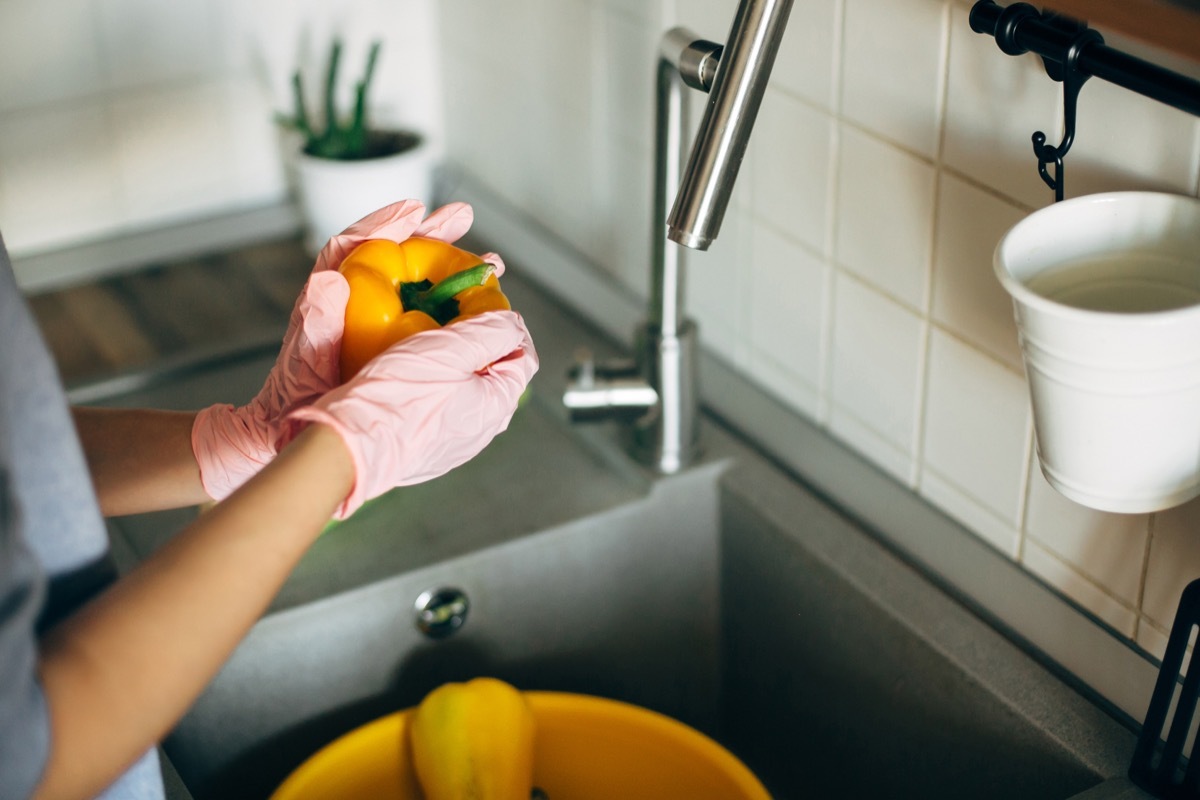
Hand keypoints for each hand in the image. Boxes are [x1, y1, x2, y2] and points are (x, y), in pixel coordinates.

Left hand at [191, 199, 501, 500]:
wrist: (296, 429)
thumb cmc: (298, 399)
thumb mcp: (305, 364)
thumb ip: (315, 324)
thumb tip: (327, 280)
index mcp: (328, 298)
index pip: (353, 247)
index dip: (383, 226)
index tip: (413, 210)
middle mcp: (353, 301)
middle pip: (394, 255)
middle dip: (431, 235)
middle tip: (463, 216)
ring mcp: (374, 321)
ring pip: (416, 283)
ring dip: (451, 267)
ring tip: (489, 260)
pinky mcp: (390, 341)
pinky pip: (425, 315)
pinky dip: (452, 306)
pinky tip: (481, 308)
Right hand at [284, 310, 537, 518]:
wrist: (348, 445)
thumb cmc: (398, 397)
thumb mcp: (452, 347)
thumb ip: (492, 330)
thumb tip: (513, 323)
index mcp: (497, 406)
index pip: (524, 358)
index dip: (508, 326)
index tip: (485, 307)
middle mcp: (480, 432)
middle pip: (493, 374)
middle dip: (478, 344)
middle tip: (453, 320)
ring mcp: (451, 445)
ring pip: (463, 392)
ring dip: (451, 364)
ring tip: (427, 341)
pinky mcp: (423, 449)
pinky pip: (437, 409)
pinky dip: (430, 386)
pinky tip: (408, 372)